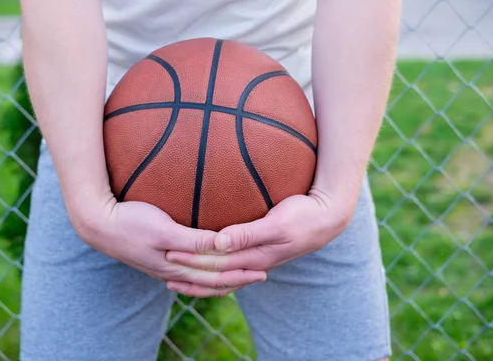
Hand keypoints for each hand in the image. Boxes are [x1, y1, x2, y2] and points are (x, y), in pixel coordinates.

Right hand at [72, 197, 266, 297]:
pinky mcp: (156, 260)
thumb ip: (194, 240)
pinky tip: (204, 272)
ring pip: (199, 280)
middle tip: (260, 275)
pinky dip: (202, 277)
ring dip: (221, 280)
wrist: (98, 225)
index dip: (240, 273)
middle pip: (211, 281)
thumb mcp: (165, 229)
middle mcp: (172, 271)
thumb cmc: (131, 222)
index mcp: (177, 266)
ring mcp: (163, 268)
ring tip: (238, 277)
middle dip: (237, 279)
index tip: (262, 269)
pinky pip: (187, 275)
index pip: (216, 275)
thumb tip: (223, 246)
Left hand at [165, 189, 355, 277]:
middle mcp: (255, 263)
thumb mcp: (277, 223)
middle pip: (217, 274)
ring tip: (178, 276)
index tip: (169, 252)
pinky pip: (233, 268)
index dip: (192, 259)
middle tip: (164, 268)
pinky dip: (217, 272)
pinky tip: (207, 267)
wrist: (328, 219)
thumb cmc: (303, 216)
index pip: (217, 264)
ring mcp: (259, 260)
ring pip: (224, 275)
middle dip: (191, 273)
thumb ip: (248, 233)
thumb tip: (219, 243)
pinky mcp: (262, 253)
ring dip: (201, 277)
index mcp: (256, 257)